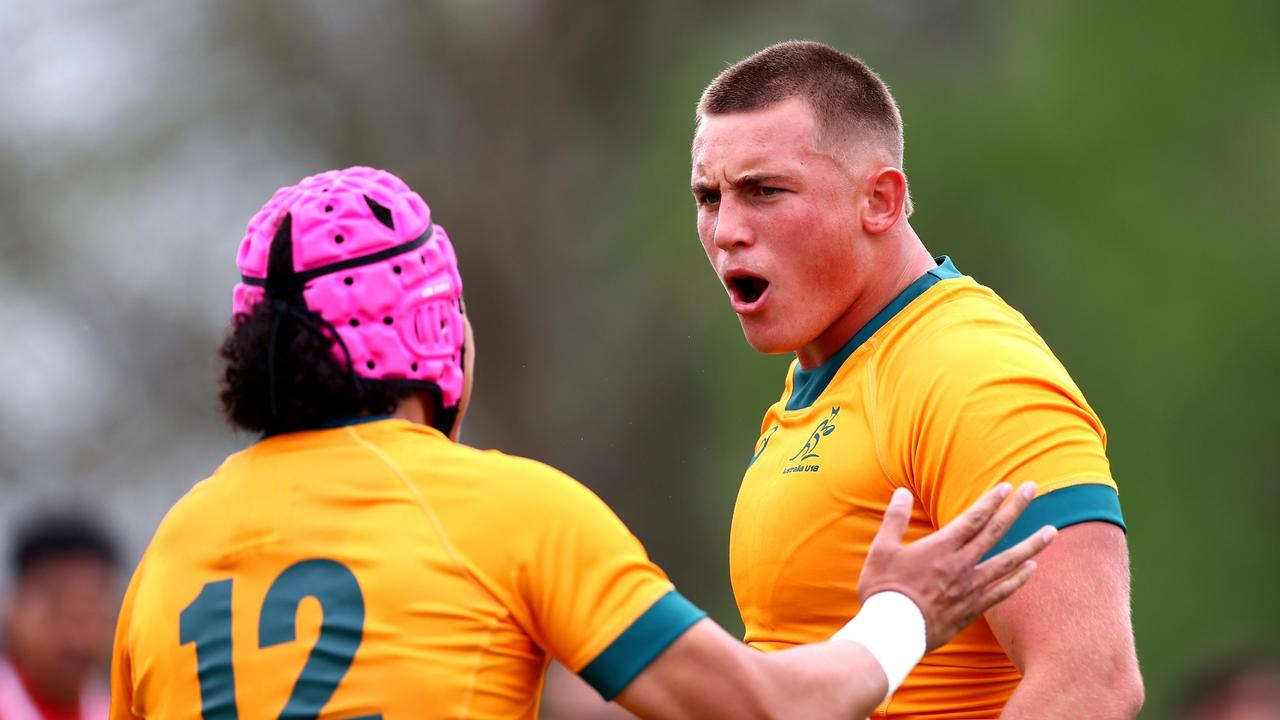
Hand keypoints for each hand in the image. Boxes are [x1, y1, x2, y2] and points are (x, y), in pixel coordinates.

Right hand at [858, 483, 1055, 650]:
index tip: (1007, 487)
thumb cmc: (884, 590)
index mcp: (940, 547)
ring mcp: (971, 587)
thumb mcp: (882, 549)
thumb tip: (902, 492)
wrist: (893, 631)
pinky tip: (1032, 569)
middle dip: (1016, 508)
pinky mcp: (972, 608)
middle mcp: (961, 564)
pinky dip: (1019, 579)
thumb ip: (895, 519)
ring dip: (1031, 544)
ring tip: (1052, 531)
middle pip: (995, 531)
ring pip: (1008, 561)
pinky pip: (1002, 591)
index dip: (991, 500)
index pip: (972, 518)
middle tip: (1032, 488)